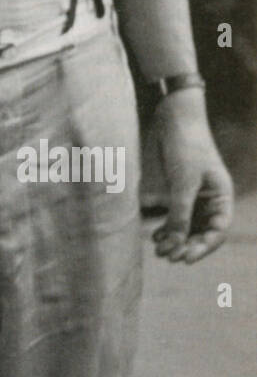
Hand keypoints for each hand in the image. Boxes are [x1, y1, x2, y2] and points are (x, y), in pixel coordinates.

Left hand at [148, 91, 233, 263]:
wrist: (174, 118)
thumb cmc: (185, 147)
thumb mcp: (183, 182)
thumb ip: (180, 212)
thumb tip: (175, 244)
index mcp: (221, 198)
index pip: (217, 232)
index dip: (202, 248)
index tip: (184, 259)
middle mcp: (210, 200)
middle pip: (201, 233)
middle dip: (185, 246)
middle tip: (166, 256)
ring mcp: (194, 196)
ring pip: (187, 227)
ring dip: (174, 239)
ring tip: (158, 248)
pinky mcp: (177, 191)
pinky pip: (175, 216)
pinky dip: (166, 227)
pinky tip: (155, 234)